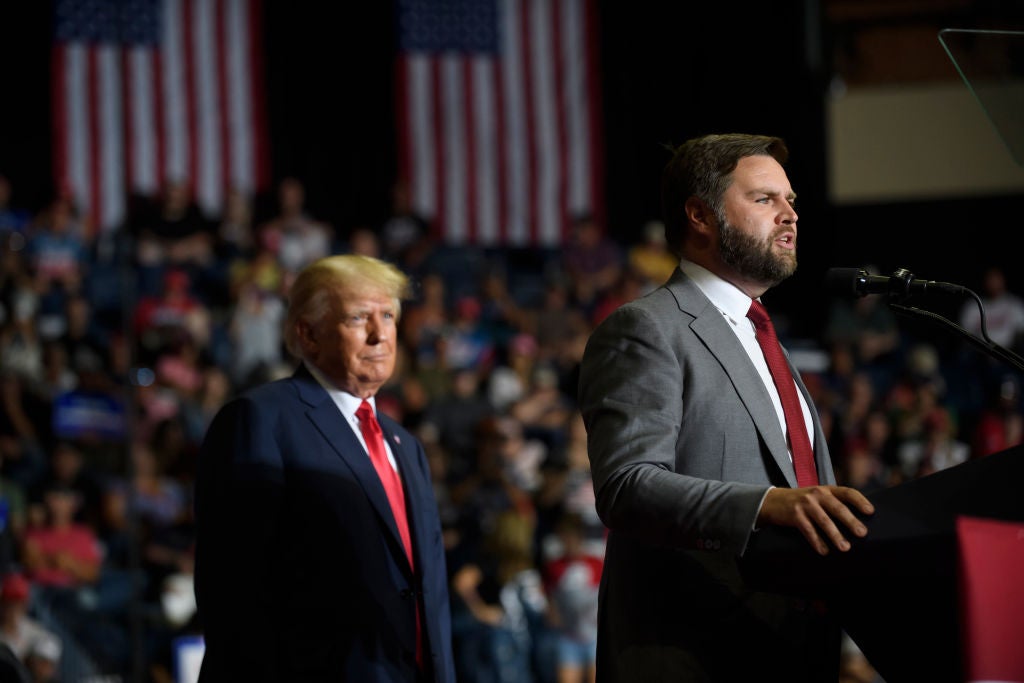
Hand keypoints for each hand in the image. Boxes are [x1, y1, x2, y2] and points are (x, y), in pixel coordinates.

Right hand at [757, 486, 874, 555]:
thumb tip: (858, 521)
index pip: (847, 492)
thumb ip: (834, 502)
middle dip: (851, 521)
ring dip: (835, 535)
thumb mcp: (817, 496)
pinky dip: (817, 542)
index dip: (860, 501)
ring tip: (845, 547)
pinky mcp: (794, 515)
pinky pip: (808, 530)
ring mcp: (805, 504)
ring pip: (824, 521)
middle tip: (862, 533)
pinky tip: (824, 551)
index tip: (870, 512)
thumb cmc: (802, 502)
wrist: (773, 501)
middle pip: (837, 508)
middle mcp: (817, 494)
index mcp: (826, 489)